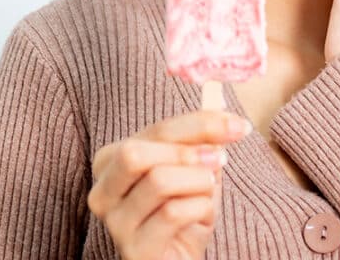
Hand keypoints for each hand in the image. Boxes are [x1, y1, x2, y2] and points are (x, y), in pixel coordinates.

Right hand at [87, 110, 250, 259]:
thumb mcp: (190, 169)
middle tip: (220, 158)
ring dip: (198, 182)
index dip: (198, 123)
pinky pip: (172, 214)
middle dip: (187, 151)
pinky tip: (201, 216)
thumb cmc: (182, 214)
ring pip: (158, 181)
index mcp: (110, 161)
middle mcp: (103, 191)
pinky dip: (199, 208)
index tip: (237, 125)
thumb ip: (198, 136)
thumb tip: (217, 95)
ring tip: (208, 192)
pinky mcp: (134, 250)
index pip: (155, 131)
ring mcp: (115, 223)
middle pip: (137, 152)